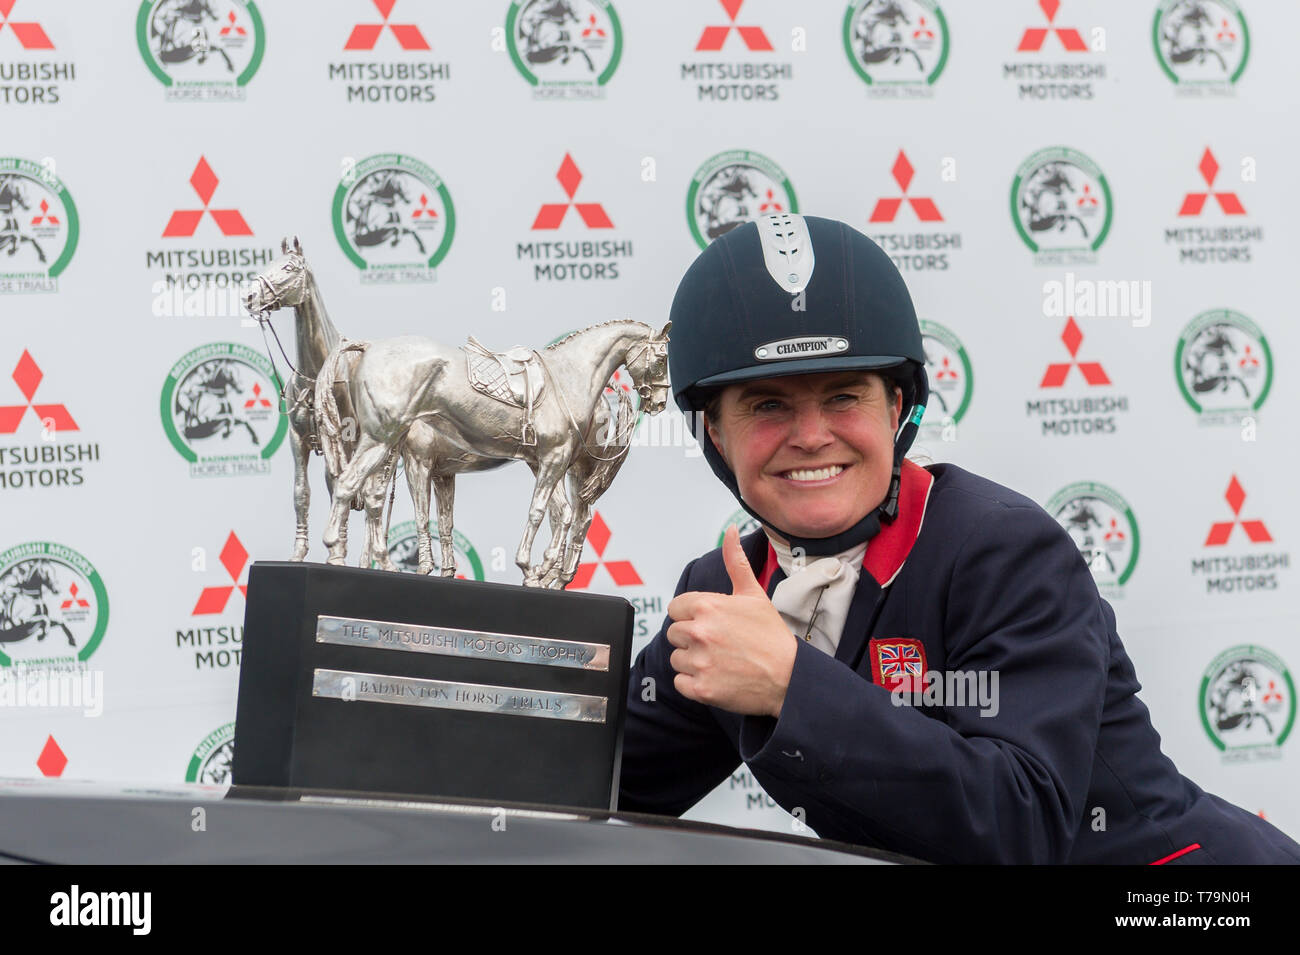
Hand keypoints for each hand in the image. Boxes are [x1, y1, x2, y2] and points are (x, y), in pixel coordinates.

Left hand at [666, 525, 796, 718]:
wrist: (790, 677)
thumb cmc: (772, 636)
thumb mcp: (754, 594)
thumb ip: (735, 562)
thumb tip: (731, 530)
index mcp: (707, 606)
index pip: (676, 608)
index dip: (693, 616)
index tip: (713, 624)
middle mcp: (699, 632)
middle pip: (674, 633)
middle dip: (692, 639)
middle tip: (720, 644)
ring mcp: (699, 662)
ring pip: (676, 658)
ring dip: (693, 662)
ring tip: (721, 661)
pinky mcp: (701, 689)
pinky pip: (681, 682)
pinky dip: (695, 684)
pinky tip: (717, 678)